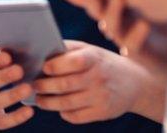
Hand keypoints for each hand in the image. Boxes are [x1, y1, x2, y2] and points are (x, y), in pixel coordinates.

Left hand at [33, 41, 151, 123]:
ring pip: (67, 103)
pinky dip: (64, 113)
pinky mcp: (103, 112)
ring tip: (39, 99)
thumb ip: (67, 49)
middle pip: (65, 85)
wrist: (135, 82)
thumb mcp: (89, 50)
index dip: (54, 66)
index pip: (72, 62)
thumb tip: (39, 52)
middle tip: (32, 86)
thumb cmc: (102, 63)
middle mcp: (99, 77)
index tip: (42, 68)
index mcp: (94, 58)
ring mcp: (101, 97)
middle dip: (43, 86)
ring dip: (48, 103)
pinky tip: (58, 108)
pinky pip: (76, 117)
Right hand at [96, 0, 166, 81]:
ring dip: (111, 11)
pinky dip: (136, 33)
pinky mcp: (135, 51)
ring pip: (108, 25)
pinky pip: (131, 44)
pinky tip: (144, 23)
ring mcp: (121, 35)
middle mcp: (110, 19)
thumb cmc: (155, 17)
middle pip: (91, 6)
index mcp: (107, 2)